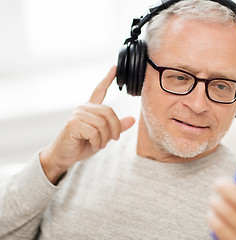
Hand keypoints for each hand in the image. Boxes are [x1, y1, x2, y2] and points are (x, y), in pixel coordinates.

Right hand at [40, 66, 134, 183]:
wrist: (64, 156)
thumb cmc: (82, 144)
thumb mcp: (103, 136)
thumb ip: (116, 127)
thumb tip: (133, 119)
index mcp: (90, 108)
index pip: (100, 90)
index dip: (108, 78)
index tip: (114, 67)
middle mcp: (83, 108)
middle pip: (109, 112)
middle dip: (115, 129)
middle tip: (113, 140)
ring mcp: (78, 114)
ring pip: (102, 124)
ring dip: (104, 139)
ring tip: (98, 144)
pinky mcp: (73, 123)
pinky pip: (94, 132)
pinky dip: (96, 142)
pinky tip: (90, 144)